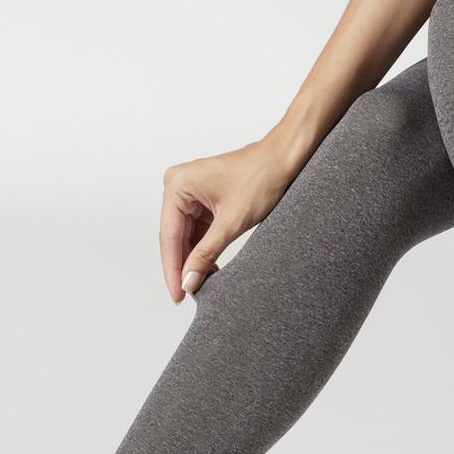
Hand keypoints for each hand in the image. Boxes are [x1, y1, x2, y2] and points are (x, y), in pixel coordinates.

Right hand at [159, 128, 304, 303]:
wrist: (284, 158)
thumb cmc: (261, 177)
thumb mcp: (231, 223)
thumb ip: (205, 255)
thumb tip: (188, 282)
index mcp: (177, 185)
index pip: (169, 237)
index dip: (173, 270)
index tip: (177, 295)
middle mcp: (178, 186)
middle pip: (174, 238)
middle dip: (182, 266)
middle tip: (187, 295)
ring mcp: (189, 193)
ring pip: (185, 237)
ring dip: (193, 260)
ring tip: (200, 285)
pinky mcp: (202, 200)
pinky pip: (197, 231)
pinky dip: (203, 249)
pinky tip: (208, 269)